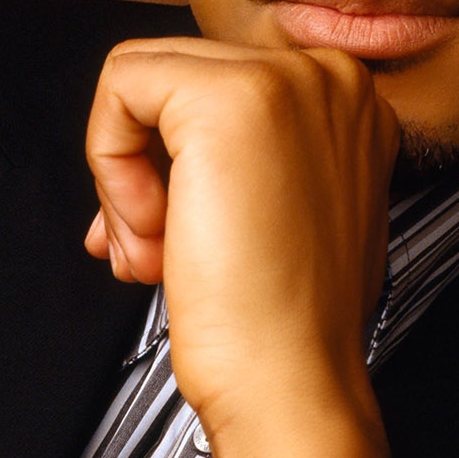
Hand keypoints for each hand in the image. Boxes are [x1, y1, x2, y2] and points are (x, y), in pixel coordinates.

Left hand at [83, 37, 399, 457]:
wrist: (290, 381)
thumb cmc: (285, 320)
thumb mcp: (279, 207)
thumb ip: (237, 156)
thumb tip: (150, 143)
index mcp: (348, 102)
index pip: (218, 86)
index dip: (174, 161)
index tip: (171, 231)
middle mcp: (328, 77)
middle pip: (177, 79)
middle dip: (144, 171)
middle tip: (153, 249)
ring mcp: (284, 79)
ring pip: (142, 79)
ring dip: (126, 178)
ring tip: (152, 251)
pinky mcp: (227, 97)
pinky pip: (121, 88)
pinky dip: (110, 165)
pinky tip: (152, 232)